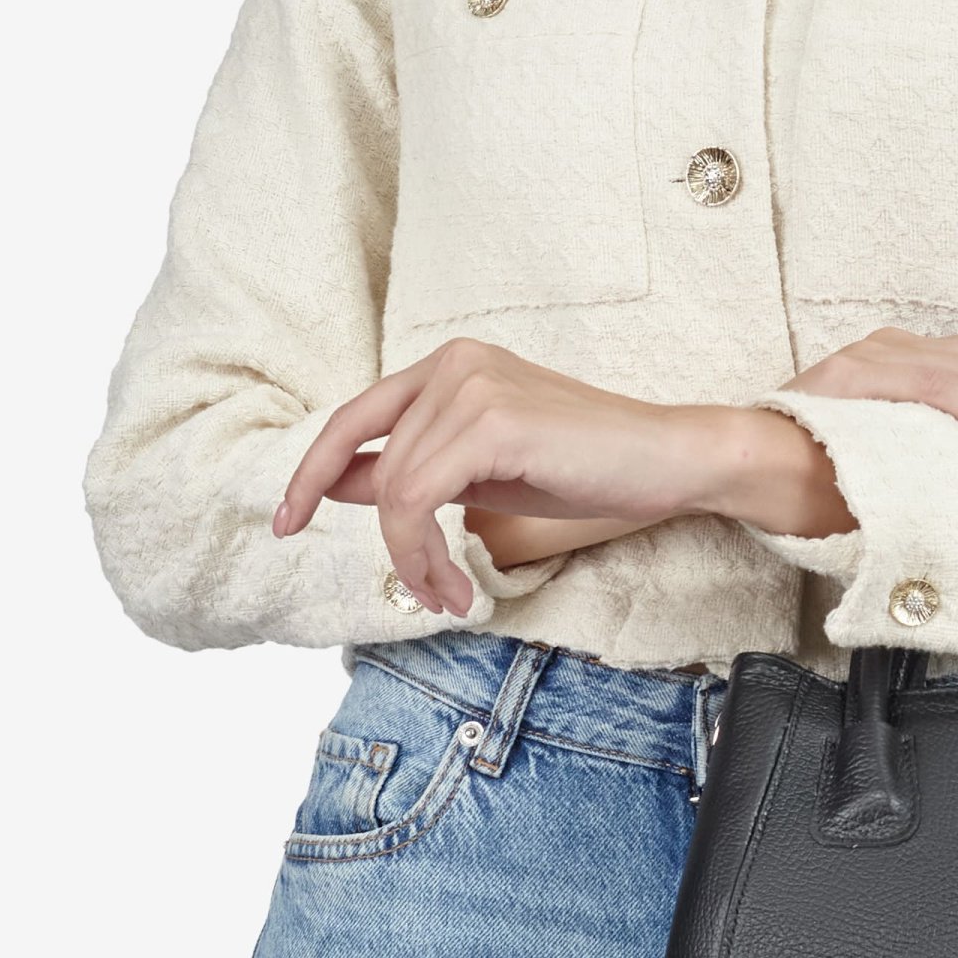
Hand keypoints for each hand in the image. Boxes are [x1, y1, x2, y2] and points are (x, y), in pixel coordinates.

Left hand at [272, 341, 851, 617]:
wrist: (670, 461)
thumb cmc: (590, 468)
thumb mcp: (484, 472)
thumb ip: (418, 470)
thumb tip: (345, 486)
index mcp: (449, 366)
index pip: (355, 419)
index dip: (312, 472)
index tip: (287, 520)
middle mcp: (452, 363)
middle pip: (368, 460)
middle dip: (372, 531)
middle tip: (391, 580)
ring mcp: (470, 385)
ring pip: (394, 491)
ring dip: (413, 559)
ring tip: (450, 594)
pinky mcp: (489, 421)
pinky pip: (418, 501)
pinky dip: (424, 554)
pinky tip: (457, 585)